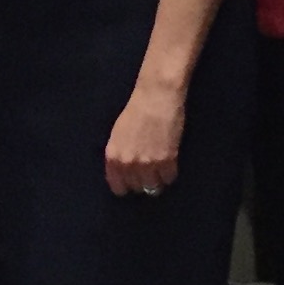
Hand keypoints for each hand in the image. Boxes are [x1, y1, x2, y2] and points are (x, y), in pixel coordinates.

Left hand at [104, 77, 184, 196]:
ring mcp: (148, 164)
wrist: (156, 96)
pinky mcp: (167, 161)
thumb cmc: (136, 111)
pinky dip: (170, 173)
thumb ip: (119, 155)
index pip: (118, 188)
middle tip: (149, 169)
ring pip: (153, 187)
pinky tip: (170, 161)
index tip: (133, 180)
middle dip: (142, 181)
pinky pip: (169, 179)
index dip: (127, 185)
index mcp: (113, 157)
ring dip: (157, 179)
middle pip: (137, 188)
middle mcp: (128, 164)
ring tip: (160, 167)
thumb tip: (124, 172)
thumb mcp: (118, 135)